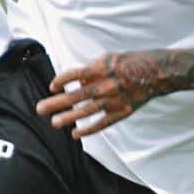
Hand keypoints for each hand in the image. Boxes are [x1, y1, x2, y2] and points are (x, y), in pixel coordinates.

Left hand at [36, 51, 176, 136]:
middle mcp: (104, 86)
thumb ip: (90, 71)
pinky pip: (102, 123)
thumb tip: (76, 83)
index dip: (61, 81)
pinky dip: (89, 130)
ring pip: (87, 112)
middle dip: (56, 103)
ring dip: (69, 118)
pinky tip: (76, 134)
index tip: (52, 87)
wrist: (154, 73)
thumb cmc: (127, 63)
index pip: (74, 75)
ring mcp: (113, 100)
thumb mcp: (106, 59)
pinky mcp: (121, 112)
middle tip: (39, 109)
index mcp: (100, 69)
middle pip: (76, 96)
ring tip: (54, 123)